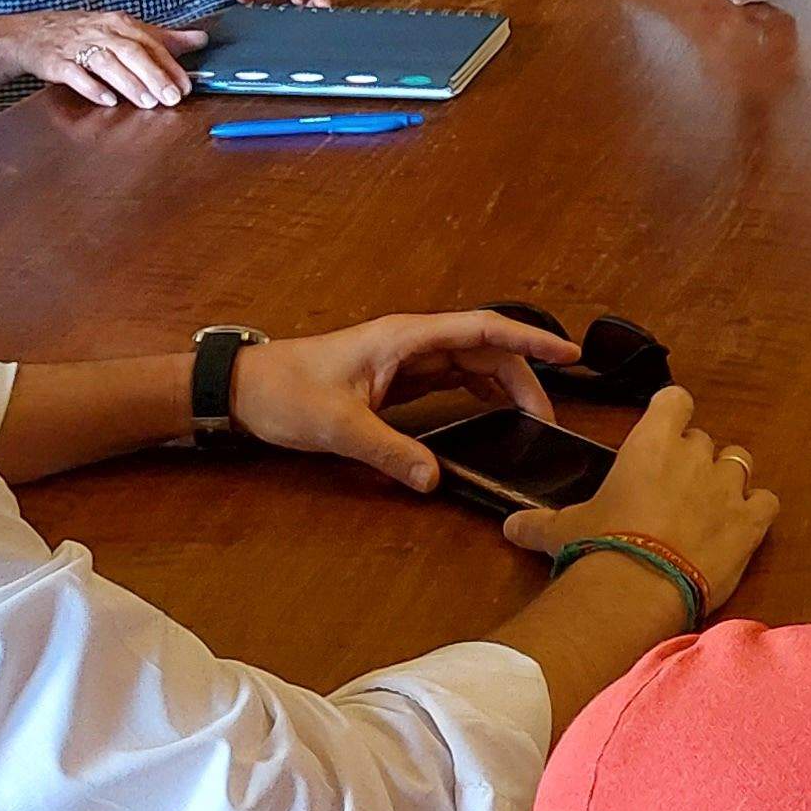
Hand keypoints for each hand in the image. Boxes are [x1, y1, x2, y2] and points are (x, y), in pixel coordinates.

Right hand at [0, 8, 206, 109]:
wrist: (33, 33)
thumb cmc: (86, 33)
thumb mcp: (125, 30)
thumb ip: (163, 38)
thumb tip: (201, 39)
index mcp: (120, 23)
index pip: (150, 43)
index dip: (169, 64)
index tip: (186, 85)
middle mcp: (101, 32)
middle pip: (131, 52)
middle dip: (153, 75)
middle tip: (172, 97)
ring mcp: (77, 47)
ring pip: (107, 63)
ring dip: (129, 83)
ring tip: (147, 102)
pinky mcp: (56, 62)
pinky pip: (75, 74)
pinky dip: (92, 87)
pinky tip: (108, 99)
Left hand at [228, 307, 582, 491]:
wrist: (241, 388)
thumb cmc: (283, 393)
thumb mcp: (337, 427)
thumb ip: (389, 453)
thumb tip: (434, 480)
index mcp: (404, 339)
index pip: (483, 329)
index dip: (530, 341)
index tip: (569, 355)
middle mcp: (411, 342)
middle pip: (486, 349)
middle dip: (524, 376)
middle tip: (548, 418)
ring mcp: (404, 359)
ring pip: (472, 364)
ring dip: (504, 386)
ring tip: (530, 420)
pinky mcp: (396, 379)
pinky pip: (452, 379)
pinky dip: (480, 394)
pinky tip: (494, 415)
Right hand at [506, 385, 781, 613]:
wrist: (638, 589)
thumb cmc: (598, 548)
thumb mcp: (562, 530)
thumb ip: (538, 523)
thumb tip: (510, 526)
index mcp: (651, 443)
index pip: (675, 400)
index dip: (672, 411)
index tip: (665, 427)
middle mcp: (693, 456)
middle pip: (703, 440)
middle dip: (693, 459)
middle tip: (675, 489)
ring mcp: (727, 487)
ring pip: (739, 463)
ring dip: (727, 479)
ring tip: (710, 506)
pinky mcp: (750, 522)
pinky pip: (767, 501)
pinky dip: (757, 509)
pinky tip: (743, 524)